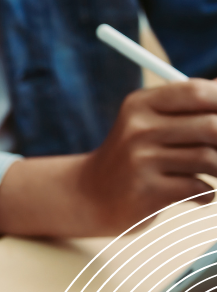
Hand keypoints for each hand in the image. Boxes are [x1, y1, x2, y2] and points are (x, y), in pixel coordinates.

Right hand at [0, 79, 216, 238]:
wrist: (87, 198)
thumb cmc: (129, 160)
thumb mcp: (146, 125)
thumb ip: (183, 109)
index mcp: (139, 106)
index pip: (197, 92)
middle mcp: (138, 131)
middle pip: (210, 126)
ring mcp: (140, 163)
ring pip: (207, 159)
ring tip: (213, 174)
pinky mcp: (146, 193)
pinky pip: (196, 188)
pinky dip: (207, 193)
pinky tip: (201, 194)